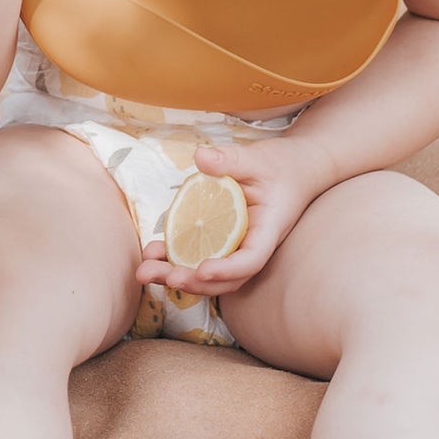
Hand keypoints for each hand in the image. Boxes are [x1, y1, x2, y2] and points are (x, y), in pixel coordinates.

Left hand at [136, 138, 337, 303]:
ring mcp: (236, 247)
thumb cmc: (279, 165)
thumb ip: (231, 159)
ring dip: (176, 275)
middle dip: (192, 282)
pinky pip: (200, 257)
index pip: (251, 260)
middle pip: (225, 279)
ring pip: (209, 275)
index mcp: (268, 231)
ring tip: (145, 271)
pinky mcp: (221, 241)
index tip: (202, 270)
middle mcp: (252, 246)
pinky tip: (152, 254)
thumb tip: (201, 156)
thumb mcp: (257, 158)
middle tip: (160, 276)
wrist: (293, 170)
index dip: (227, 269)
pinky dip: (176, 260)